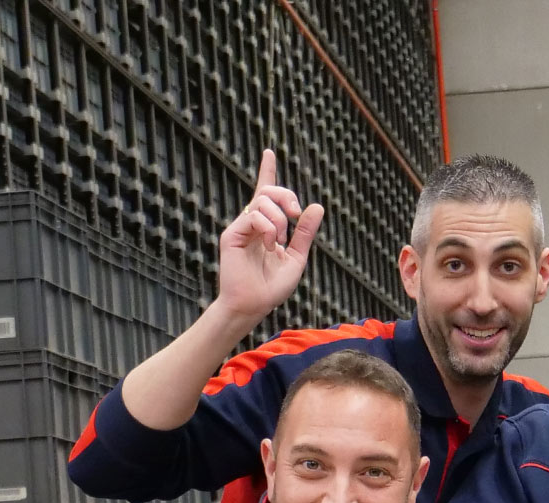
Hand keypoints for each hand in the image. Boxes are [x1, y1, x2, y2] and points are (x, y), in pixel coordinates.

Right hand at [215, 150, 325, 323]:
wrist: (253, 305)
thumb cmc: (272, 287)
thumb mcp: (297, 258)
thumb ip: (305, 233)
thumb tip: (317, 206)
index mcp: (267, 227)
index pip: (266, 193)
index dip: (268, 171)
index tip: (269, 152)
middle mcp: (252, 223)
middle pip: (269, 190)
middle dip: (287, 196)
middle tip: (296, 215)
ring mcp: (241, 227)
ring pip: (263, 201)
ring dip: (280, 219)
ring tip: (278, 242)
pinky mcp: (232, 234)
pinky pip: (253, 215)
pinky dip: (268, 228)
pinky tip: (268, 245)